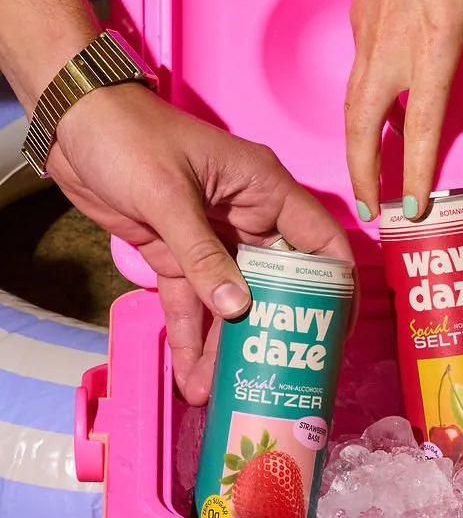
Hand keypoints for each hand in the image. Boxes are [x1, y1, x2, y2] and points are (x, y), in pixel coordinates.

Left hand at [48, 83, 353, 404]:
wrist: (72, 126)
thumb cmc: (129, 137)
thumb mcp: (168, 195)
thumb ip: (202, 254)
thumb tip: (236, 308)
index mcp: (264, 189)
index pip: (319, 242)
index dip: (335, 288)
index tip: (334, 333)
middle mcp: (248, 217)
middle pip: (278, 282)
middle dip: (276, 330)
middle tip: (280, 375)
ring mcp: (213, 239)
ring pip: (232, 301)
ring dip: (227, 345)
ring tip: (226, 391)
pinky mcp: (178, 255)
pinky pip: (192, 302)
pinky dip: (190, 337)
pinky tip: (193, 375)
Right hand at [345, 0, 462, 219]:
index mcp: (433, 48)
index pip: (419, 127)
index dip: (415, 172)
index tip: (413, 207)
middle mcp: (391, 50)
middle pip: (362, 130)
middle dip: (364, 175)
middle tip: (374, 212)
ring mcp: (368, 38)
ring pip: (353, 108)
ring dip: (358, 150)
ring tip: (371, 182)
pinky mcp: (359, 24)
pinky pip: (359, 79)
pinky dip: (364, 112)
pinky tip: (384, 123)